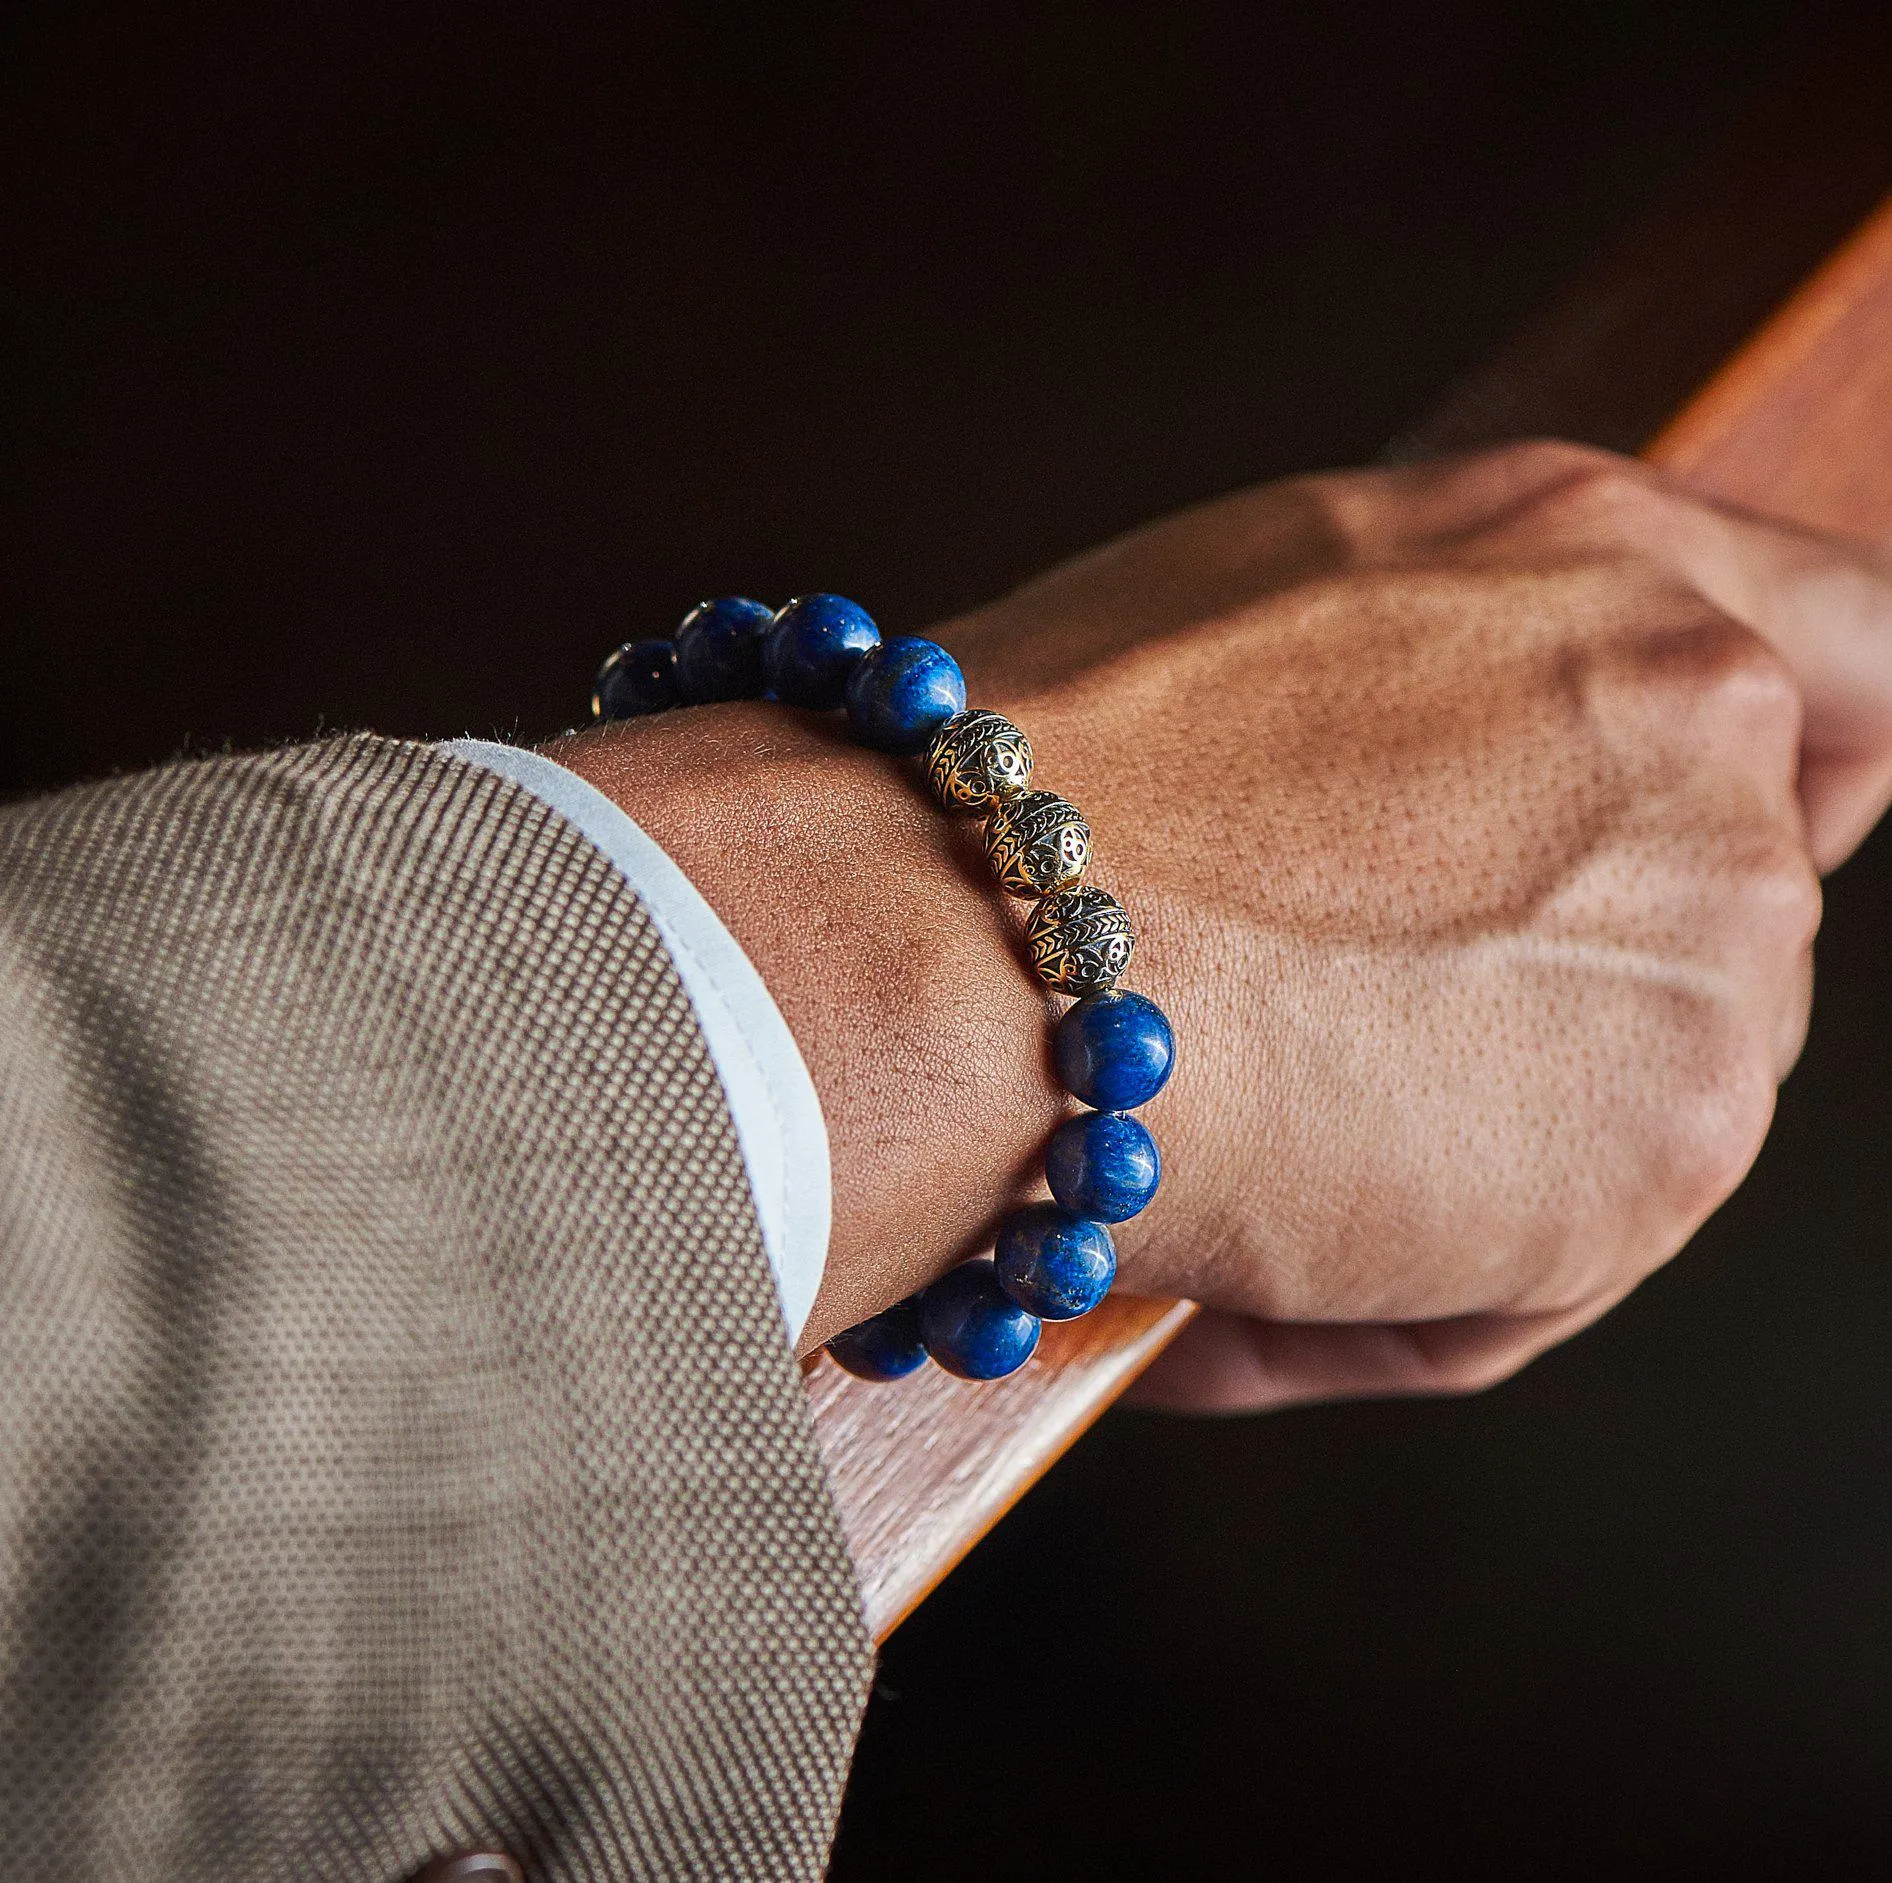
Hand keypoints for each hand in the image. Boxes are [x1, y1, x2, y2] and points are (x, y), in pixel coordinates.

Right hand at [945, 441, 1891, 1408]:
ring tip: (1265, 1165)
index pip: (1850, 654)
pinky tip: (1264, 1255)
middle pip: (1729, 917)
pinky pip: (1563, 1252)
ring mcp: (1711, 921)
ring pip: (1636, 1101)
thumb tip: (1476, 817)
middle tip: (1364, 1058)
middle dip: (1564, 1004)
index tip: (1708, 850)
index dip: (1798, 768)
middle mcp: (1695, 710)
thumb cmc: (1029, 786)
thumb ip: (1446, 675)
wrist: (961, 941)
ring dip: (1473, 1163)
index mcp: (1591, 550)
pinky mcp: (1674, 1130)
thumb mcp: (1264, 620)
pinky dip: (1422, 1286)